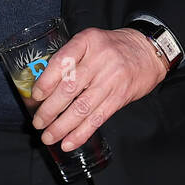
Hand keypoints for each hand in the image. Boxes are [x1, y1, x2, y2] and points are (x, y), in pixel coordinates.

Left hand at [29, 27, 168, 151]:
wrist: (148, 51)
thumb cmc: (113, 47)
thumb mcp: (91, 41)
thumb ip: (71, 58)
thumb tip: (43, 86)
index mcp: (87, 41)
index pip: (62, 62)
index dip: (46, 81)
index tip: (36, 96)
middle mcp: (99, 59)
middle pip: (69, 88)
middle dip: (50, 109)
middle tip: (38, 122)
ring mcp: (111, 79)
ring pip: (82, 107)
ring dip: (62, 126)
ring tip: (49, 137)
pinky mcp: (120, 97)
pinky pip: (97, 118)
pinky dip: (81, 133)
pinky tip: (68, 143)